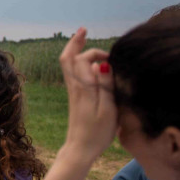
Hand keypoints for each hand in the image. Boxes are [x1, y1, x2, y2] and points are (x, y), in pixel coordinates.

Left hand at [60, 28, 115, 160]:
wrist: (80, 149)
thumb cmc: (97, 132)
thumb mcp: (108, 110)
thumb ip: (105, 86)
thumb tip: (101, 64)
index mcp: (83, 88)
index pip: (82, 60)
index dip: (95, 52)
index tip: (111, 58)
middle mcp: (74, 86)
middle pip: (67, 58)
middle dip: (76, 42)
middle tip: (84, 29)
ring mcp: (73, 91)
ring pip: (67, 64)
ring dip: (75, 49)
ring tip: (82, 36)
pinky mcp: (75, 97)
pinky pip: (71, 72)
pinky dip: (77, 60)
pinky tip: (86, 60)